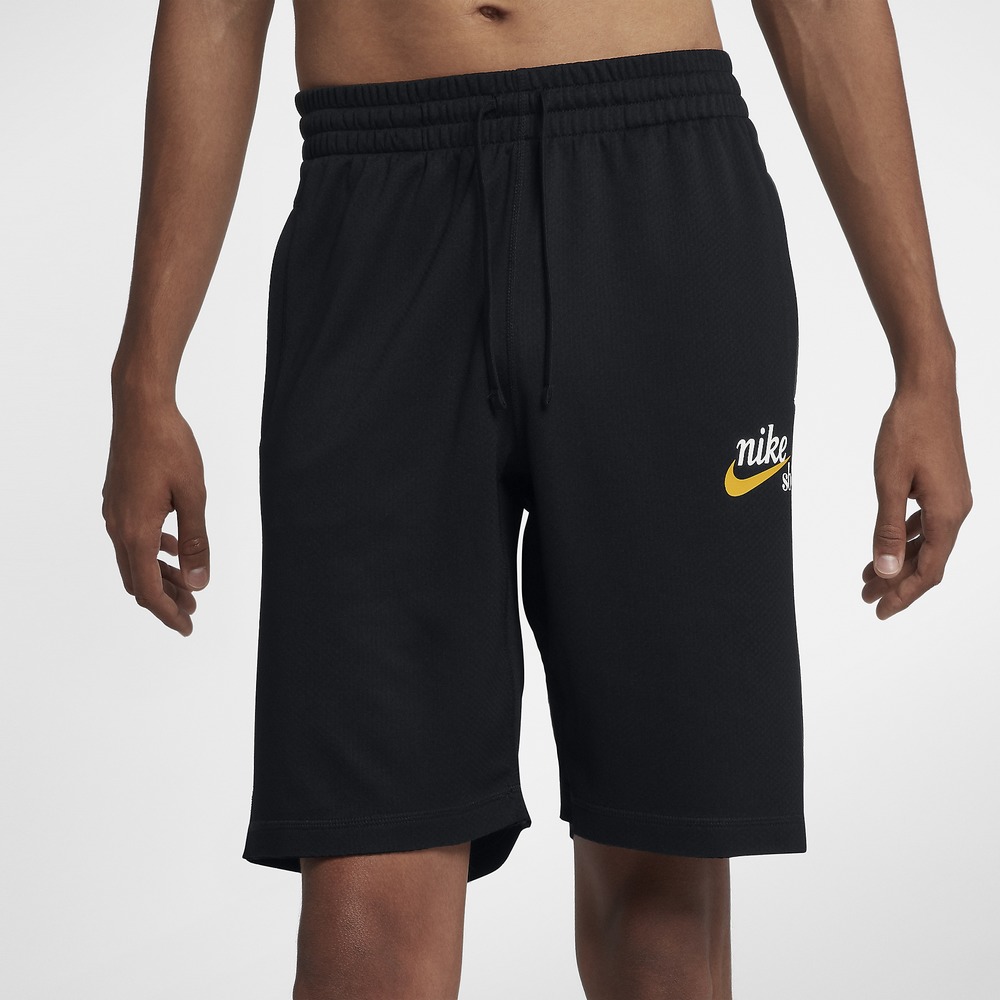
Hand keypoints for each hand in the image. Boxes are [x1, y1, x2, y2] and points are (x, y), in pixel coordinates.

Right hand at [102, 399, 209, 635]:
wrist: (141, 409)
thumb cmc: (170, 447)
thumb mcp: (194, 497)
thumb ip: (196, 542)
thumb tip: (199, 583)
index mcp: (135, 531)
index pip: (148, 590)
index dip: (168, 613)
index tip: (188, 627)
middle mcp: (118, 527)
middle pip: (138, 580)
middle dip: (165, 599)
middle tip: (192, 610)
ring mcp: (114, 513)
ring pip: (134, 559)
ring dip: (160, 575)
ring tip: (188, 584)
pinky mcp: (117, 500)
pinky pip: (132, 538)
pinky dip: (153, 551)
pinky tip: (175, 548)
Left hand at [862, 381, 971, 618]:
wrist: (927, 390)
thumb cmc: (907, 432)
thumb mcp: (889, 484)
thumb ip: (888, 529)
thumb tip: (886, 571)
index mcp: (948, 515)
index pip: (928, 571)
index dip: (903, 595)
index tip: (878, 611)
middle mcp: (956, 510)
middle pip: (928, 561)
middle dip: (896, 583)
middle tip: (865, 598)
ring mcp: (953, 498)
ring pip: (926, 543)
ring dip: (898, 560)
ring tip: (867, 575)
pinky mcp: (944, 486)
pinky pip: (927, 523)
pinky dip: (906, 538)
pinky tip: (888, 543)